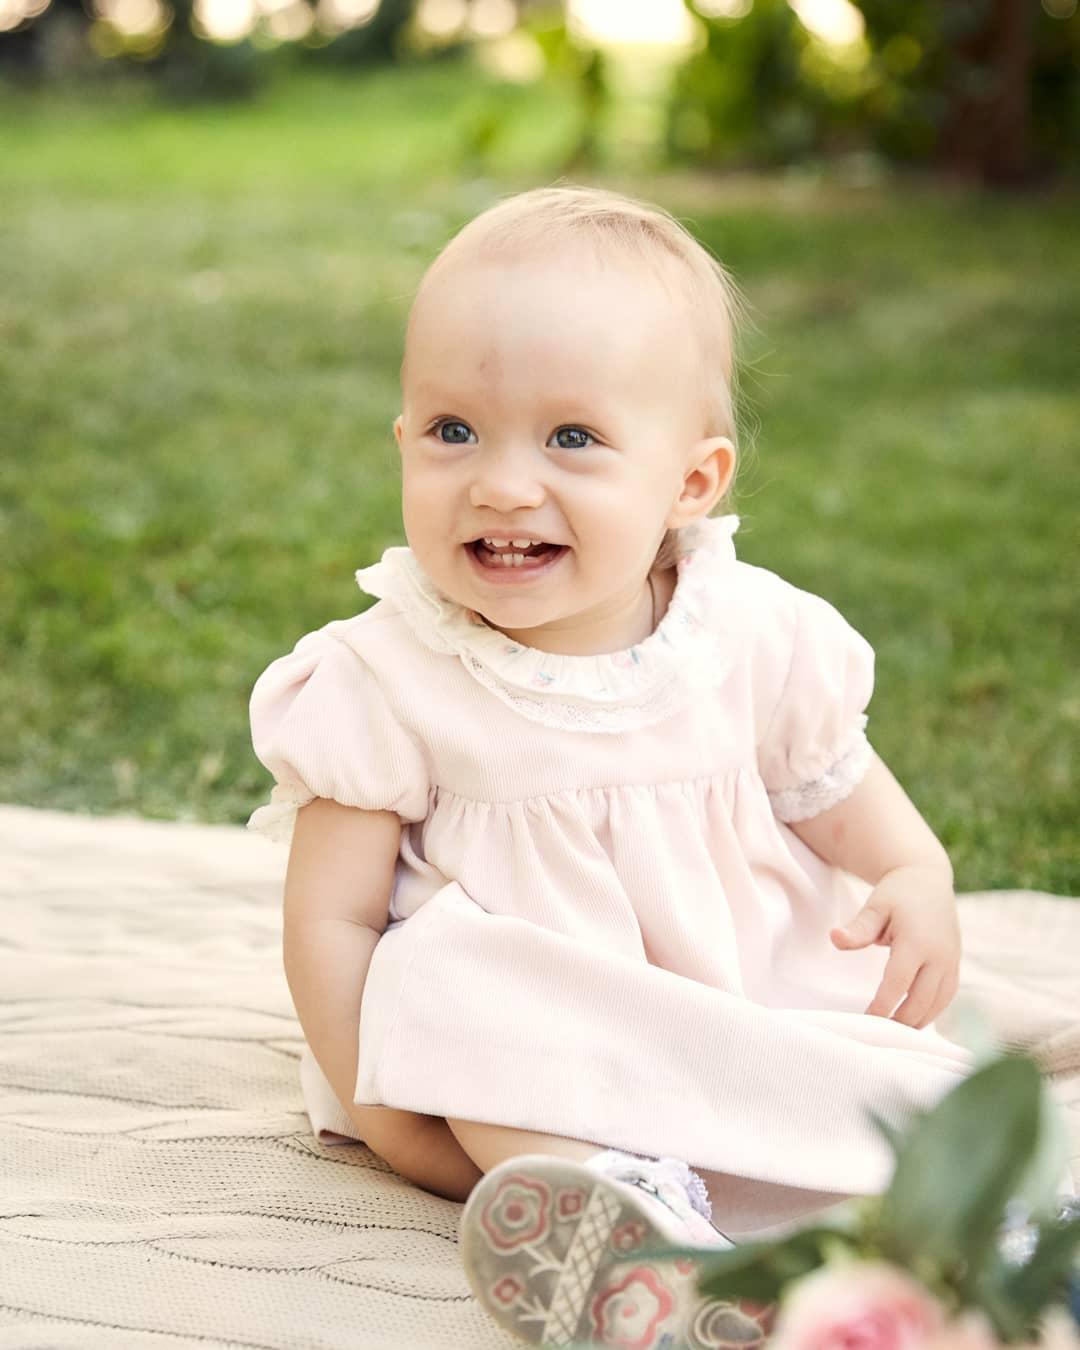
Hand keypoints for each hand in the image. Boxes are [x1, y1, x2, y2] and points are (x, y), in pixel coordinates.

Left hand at [830, 864, 961, 1028]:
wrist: (927, 878)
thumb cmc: (896, 893)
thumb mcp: (875, 905)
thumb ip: (858, 928)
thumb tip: (835, 938)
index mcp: (917, 941)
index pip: (898, 983)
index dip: (883, 1006)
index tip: (866, 1020)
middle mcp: (940, 955)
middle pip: (920, 1001)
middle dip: (899, 1022)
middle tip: (876, 1035)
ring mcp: (952, 962)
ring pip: (937, 1005)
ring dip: (916, 1022)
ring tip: (891, 1034)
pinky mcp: (956, 966)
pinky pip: (946, 998)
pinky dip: (930, 1013)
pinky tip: (912, 1021)